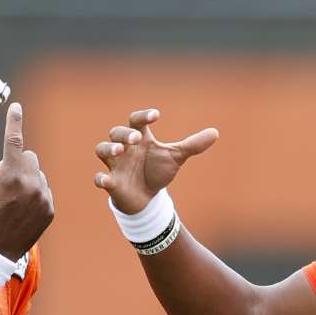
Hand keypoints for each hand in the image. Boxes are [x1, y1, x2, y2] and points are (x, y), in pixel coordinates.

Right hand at [0, 102, 54, 258]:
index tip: (16, 107)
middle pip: (30, 158)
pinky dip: (33, 194)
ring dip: (26, 180)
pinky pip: (43, 191)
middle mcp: (32, 184)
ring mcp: (44, 198)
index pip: (14, 141)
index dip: (14, 122)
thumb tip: (5, 164)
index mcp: (11, 176)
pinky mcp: (50, 210)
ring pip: (38, 174)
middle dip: (18, 163)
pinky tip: (20, 210)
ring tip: (11, 201)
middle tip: (3, 182)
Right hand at [92, 108, 218, 213]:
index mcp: (140, 138)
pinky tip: (106, 180)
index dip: (143, 116)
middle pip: (116, 132)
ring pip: (102, 149)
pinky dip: (101, 179)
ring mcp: (116, 165)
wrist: (148, 198)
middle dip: (124, 134)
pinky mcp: (112, 183)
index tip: (156, 116)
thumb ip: (193, 145)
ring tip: (120, 151)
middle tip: (137, 138)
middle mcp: (125, 148)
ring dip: (109, 148)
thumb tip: (216, 132)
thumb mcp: (176, 157)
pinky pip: (100, 178)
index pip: (136, 120)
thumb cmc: (157, 171)